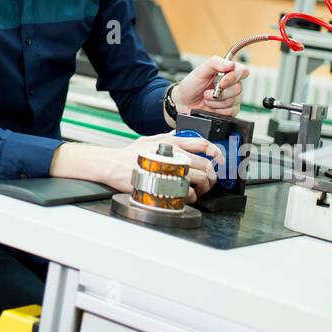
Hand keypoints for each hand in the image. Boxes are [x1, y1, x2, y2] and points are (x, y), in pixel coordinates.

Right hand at [52, 134, 223, 201]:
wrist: (112, 165)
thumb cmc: (129, 154)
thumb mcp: (150, 139)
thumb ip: (167, 137)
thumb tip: (181, 135)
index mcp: (172, 142)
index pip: (203, 143)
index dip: (216, 152)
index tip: (219, 159)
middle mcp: (174, 154)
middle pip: (206, 165)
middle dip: (212, 175)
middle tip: (209, 180)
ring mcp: (170, 170)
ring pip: (200, 180)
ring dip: (203, 188)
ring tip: (198, 190)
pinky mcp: (165, 184)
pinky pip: (187, 193)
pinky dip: (190, 197)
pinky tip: (185, 196)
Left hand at [171, 56, 249, 116]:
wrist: (183, 102)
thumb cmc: (191, 86)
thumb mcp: (200, 71)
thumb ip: (215, 63)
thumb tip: (230, 64)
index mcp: (227, 72)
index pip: (243, 71)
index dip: (234, 77)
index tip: (221, 82)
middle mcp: (232, 85)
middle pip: (238, 89)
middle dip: (219, 93)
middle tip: (207, 92)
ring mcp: (232, 98)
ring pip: (233, 101)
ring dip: (215, 101)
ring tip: (206, 98)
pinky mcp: (230, 111)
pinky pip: (230, 112)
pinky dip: (217, 109)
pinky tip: (210, 106)